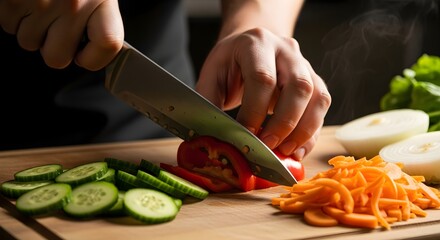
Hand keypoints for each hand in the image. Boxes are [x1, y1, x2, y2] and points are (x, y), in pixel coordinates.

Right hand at [0, 0, 123, 69]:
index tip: (85, 56)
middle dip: (53, 49)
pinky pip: (9, 27)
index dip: (95, 58)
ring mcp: (42, 2)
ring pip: (30, 43)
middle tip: (54, 29)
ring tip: (38, 5)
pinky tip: (24, 0)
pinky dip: (13, 17)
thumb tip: (98, 50)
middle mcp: (74, 3)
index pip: (108, 44)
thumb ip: (98, 17)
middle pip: (58, 58)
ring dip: (31, 30)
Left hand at [196, 28, 330, 159]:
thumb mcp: (211, 77)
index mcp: (255, 43)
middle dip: (284, 123)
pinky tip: (297, 150)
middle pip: (298, 86)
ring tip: (285, 152)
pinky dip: (312, 133)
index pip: (262, 78)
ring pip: (317, 97)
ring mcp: (304, 64)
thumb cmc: (229, 65)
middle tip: (268, 146)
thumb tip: (215, 137)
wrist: (249, 49)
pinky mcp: (315, 81)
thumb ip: (210, 104)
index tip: (246, 134)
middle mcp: (285, 49)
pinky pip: (321, 107)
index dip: (255, 110)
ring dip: (303, 130)